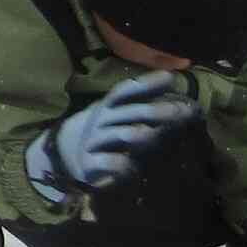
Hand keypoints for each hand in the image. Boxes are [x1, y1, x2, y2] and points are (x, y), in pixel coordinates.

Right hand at [28, 69, 199, 200]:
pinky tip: (131, 168)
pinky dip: (117, 164)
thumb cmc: (102, 134)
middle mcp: (100, 121)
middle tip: (177, 110)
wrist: (66, 156)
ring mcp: (94, 141)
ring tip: (147, 134)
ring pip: (114, 134)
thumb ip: (142, 108)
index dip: (145, 83)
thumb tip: (179, 99)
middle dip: (150, 110)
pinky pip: (104, 162)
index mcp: (107, 107)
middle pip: (125, 112)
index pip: (125, 91)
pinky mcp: (90, 163)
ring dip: (130, 133)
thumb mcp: (117, 117)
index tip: (169, 78)